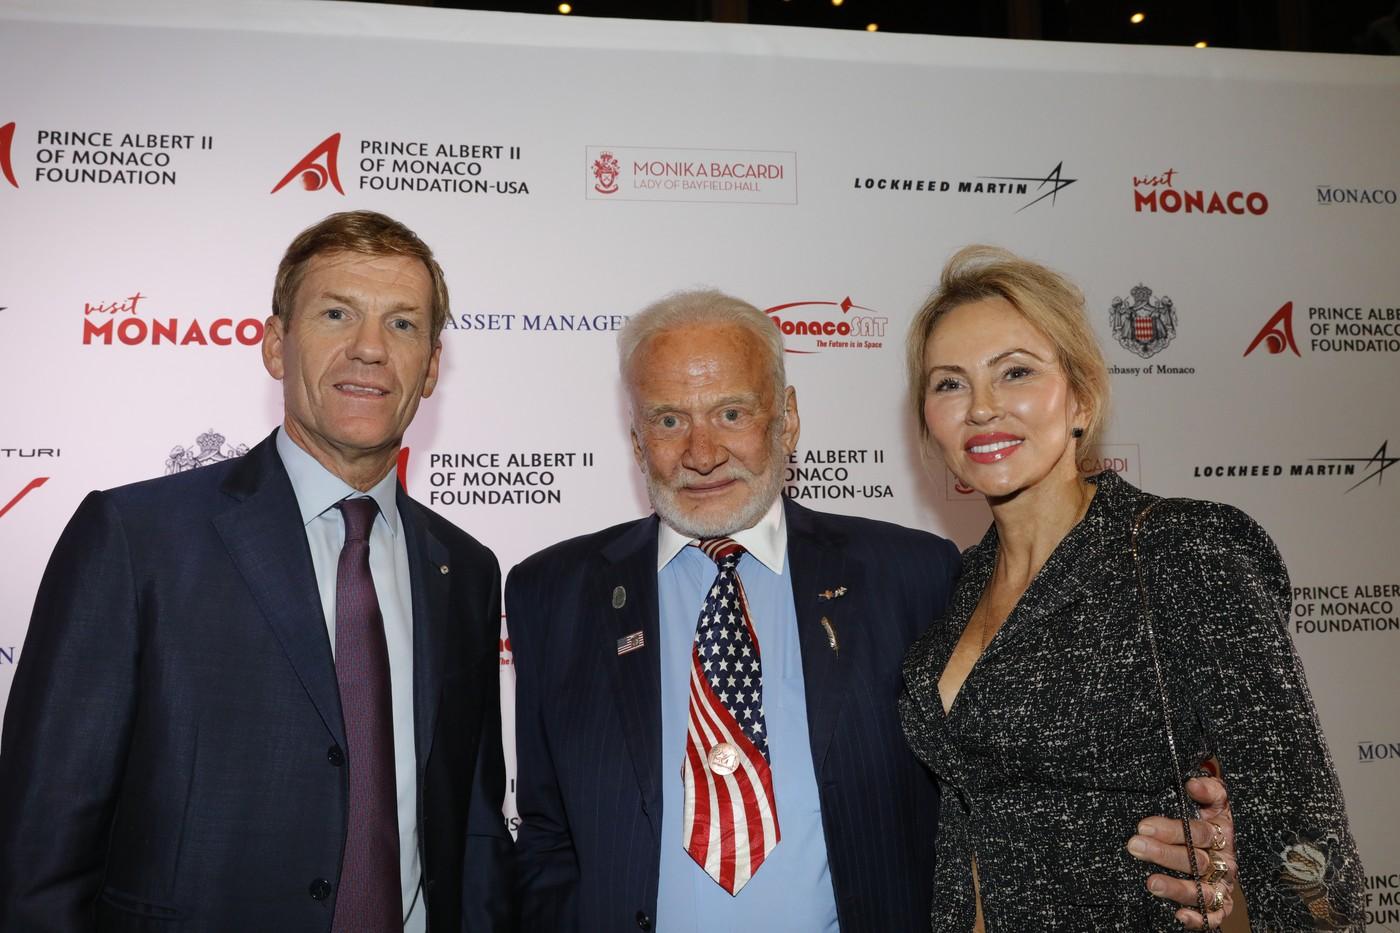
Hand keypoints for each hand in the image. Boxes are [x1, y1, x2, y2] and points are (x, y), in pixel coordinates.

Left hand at [1126, 776, 1236, 929]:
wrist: (1225, 836)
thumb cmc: (1210, 814)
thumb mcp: (1214, 797)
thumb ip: (1207, 789)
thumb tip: (1192, 784)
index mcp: (1222, 833)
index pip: (1198, 832)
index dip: (1171, 830)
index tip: (1143, 826)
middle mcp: (1224, 860)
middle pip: (1197, 860)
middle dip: (1163, 854)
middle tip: (1135, 846)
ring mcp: (1221, 884)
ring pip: (1204, 890)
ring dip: (1177, 888)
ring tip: (1151, 883)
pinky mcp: (1218, 904)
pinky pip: (1214, 915)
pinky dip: (1200, 919)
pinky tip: (1180, 915)